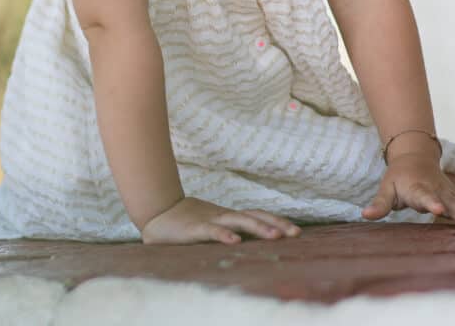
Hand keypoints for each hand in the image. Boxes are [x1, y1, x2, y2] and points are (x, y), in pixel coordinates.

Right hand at [140, 196, 301, 244]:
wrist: (158, 213)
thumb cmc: (186, 224)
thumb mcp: (211, 227)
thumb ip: (227, 232)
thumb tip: (248, 242)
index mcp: (228, 216)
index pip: (257, 215)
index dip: (276, 221)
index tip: (296, 230)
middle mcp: (223, 215)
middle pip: (255, 216)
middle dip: (277, 224)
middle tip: (296, 233)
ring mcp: (210, 220)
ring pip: (239, 220)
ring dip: (258, 227)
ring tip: (275, 237)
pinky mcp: (195, 229)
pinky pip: (212, 231)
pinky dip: (224, 234)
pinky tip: (235, 241)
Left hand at [362, 153, 454, 226]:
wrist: (415, 156)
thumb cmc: (398, 177)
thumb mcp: (386, 188)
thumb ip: (380, 204)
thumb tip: (364, 215)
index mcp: (417, 188)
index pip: (424, 196)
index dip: (430, 203)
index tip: (437, 210)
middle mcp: (436, 190)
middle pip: (450, 202)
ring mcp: (448, 192)